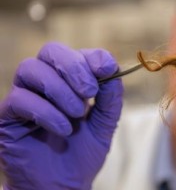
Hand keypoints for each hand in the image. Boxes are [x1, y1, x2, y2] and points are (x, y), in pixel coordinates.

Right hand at [0, 42, 122, 189]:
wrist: (62, 185)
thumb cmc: (82, 153)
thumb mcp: (104, 124)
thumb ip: (110, 98)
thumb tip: (113, 71)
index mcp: (69, 82)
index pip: (76, 54)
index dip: (92, 57)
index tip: (106, 68)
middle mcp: (45, 84)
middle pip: (51, 51)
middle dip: (73, 67)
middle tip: (89, 92)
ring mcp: (25, 98)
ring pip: (31, 69)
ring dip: (59, 89)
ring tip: (76, 114)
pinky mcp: (7, 117)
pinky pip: (20, 99)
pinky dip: (46, 112)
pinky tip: (63, 129)